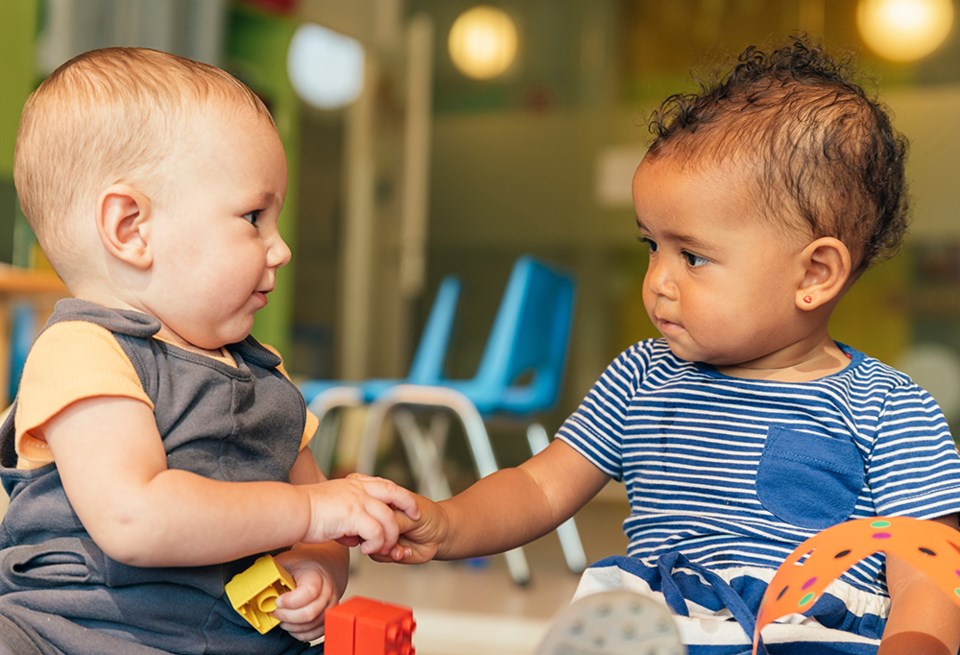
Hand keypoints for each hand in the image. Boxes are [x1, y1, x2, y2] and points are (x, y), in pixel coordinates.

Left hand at [271, 551, 340, 642]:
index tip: (277, 600)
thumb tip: (253, 581)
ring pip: (310, 626)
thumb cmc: (304, 564)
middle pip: (309, 614)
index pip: (308, 593)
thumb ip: (272, 571)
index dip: (290, 601)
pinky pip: (315, 633)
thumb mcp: (287, 560)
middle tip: (274, 611)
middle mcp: (327, 591)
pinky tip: (291, 623)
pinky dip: (300, 633)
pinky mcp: (328, 617)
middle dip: (286, 616)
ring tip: (281, 617)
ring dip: (291, 625)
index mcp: (316, 575)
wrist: (324, 565)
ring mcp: (330, 606)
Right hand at [301, 475, 418, 555]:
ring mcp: (357, 500)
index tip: (408, 504)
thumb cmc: (305, 512)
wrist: (292, 511)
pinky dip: (376, 543)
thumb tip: (352, 535)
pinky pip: (376, 531)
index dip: (399, 494)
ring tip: (383, 548)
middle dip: (409, 504)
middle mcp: (358, 489)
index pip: (384, 485)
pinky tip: (367, 550)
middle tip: (415, 517)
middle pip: (394, 492)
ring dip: (389, 536)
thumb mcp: (331, 507)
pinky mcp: (353, 514)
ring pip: (388, 518)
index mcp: (353, 484)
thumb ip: (346, 516)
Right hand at [369, 493, 447, 563]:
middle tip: (393, 538)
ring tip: (400, 547)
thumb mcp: (413, 515)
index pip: (369, 506)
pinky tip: (402, 552)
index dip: (373, 515)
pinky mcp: (384, 549)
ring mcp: (381, 533)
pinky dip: (390, 555)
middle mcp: (380, 517)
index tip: (389, 520)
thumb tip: (376, 526)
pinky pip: (377, 555)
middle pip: (366, 526)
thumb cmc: (430, 517)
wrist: (442, 535)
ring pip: (369, 542)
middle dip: (379, 535)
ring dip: (385, 548)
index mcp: (385, 502)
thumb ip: (394, 519)